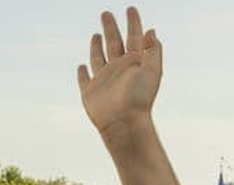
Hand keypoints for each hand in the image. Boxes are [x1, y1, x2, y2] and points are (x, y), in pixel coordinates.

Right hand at [77, 8, 162, 141]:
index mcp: (134, 63)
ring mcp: (104, 80)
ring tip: (96, 35)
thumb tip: (151, 31)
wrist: (124, 124)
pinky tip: (81, 65)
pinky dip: (83, 72)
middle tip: (106, 13)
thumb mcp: (152, 71)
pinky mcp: (90, 92)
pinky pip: (85, 79)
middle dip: (111, 28)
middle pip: (114, 43)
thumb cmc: (140, 99)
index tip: (130, 8)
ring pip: (99, 58)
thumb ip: (152, 51)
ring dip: (97, 46)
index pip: (134, 37)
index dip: (133, 22)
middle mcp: (119, 69)